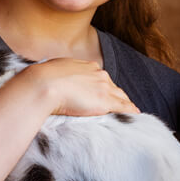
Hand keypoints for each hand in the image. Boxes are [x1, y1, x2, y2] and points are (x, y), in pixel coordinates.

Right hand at [24, 58, 139, 115]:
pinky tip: (135, 114)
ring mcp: (103, 88)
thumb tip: (58, 76)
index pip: (101, 78)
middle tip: (121, 102)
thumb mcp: (55, 69)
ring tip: (131, 109)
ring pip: (120, 96)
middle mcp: (99, 74)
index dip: (104, 86)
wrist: (44, 84)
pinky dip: (130, 110)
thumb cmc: (43, 78)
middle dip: (117, 94)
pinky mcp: (104, 101)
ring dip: (125, 103)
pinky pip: (122, 106)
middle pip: (113, 86)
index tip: (104, 91)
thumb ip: (63, 73)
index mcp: (88, 66)